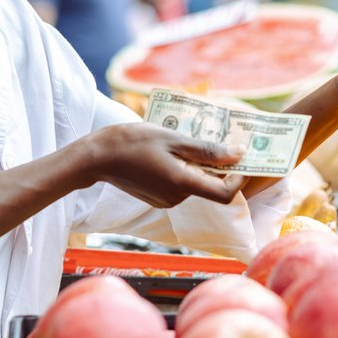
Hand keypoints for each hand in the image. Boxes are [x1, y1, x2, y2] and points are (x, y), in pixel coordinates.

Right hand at [78, 123, 247, 207]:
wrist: (96, 157)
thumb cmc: (133, 142)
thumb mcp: (173, 139)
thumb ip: (207, 150)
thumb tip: (239, 154)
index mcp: (182, 184)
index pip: (225, 193)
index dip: (239, 177)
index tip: (241, 155)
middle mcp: (176, 198)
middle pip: (210, 186)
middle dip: (219, 164)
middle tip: (219, 137)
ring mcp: (166, 200)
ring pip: (195, 183)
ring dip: (200, 164)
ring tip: (190, 138)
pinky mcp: (158, 197)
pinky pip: (181, 183)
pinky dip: (185, 168)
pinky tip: (173, 149)